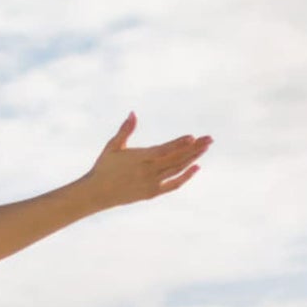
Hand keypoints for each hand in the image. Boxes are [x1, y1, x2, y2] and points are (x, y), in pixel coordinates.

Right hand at [84, 114, 210, 208]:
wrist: (95, 194)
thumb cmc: (103, 167)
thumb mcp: (112, 146)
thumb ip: (125, 130)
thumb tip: (133, 113)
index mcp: (139, 158)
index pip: (163, 150)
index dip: (179, 144)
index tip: (193, 137)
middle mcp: (147, 172)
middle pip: (175, 159)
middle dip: (194, 149)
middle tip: (210, 139)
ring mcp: (151, 183)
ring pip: (177, 169)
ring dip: (193, 159)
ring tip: (206, 148)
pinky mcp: (151, 193)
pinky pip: (173, 185)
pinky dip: (185, 177)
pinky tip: (196, 167)